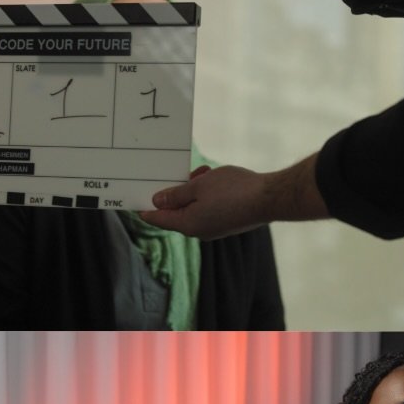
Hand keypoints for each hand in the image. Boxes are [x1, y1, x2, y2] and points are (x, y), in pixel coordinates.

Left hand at [140, 165, 267, 239]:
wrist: (270, 198)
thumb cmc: (234, 190)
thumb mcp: (199, 186)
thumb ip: (176, 194)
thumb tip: (158, 201)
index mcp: (188, 224)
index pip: (158, 218)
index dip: (145, 208)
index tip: (134, 200)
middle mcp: (200, 231)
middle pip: (176, 212)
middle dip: (175, 193)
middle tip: (176, 173)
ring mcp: (215, 228)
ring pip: (194, 207)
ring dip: (193, 190)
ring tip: (202, 172)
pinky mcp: (228, 222)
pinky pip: (208, 208)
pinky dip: (206, 195)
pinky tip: (214, 180)